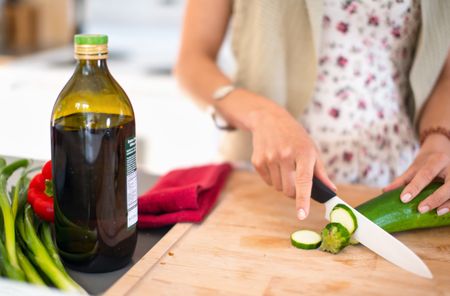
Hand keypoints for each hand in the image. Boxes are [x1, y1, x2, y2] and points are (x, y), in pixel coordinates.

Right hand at [246, 99, 335, 220]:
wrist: (269, 120)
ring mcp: (269, 158)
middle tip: (296, 180)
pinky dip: (273, 179)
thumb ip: (321, 172)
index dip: (303, 200)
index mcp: (303, 152)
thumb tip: (331, 190)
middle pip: (289, 190)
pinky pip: (268, 182)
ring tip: (284, 167)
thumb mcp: (311, 149)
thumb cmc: (295, 136)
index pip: (304, 181)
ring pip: (278, 188)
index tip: (302, 214)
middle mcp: (285, 155)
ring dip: (283, 184)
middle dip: (294, 193)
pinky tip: (274, 163)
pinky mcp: (257, 161)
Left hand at [384, 134, 449, 215]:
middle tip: (420, 209)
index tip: (404, 199)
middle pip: (448, 184)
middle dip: (435, 198)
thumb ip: (402, 179)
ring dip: (447, 203)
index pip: (426, 174)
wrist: (445, 147)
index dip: (415, 187)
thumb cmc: (428, 160)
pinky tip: (444, 211)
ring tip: (436, 212)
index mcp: (437, 160)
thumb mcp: (415, 166)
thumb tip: (385, 191)